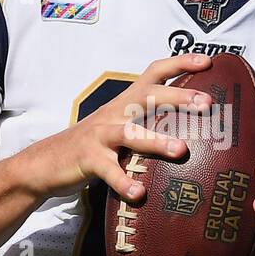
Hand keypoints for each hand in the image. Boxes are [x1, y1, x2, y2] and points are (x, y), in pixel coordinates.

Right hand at [20, 54, 212, 202]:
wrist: (46, 162)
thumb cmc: (94, 145)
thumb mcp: (121, 128)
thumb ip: (149, 123)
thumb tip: (192, 130)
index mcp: (126, 103)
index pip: (154, 73)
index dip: (180, 64)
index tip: (208, 61)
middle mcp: (114, 113)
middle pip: (147, 96)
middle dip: (177, 96)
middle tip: (207, 102)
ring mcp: (100, 135)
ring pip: (129, 133)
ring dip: (156, 140)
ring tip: (181, 151)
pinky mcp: (88, 159)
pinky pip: (108, 171)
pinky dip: (124, 182)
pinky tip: (139, 194)